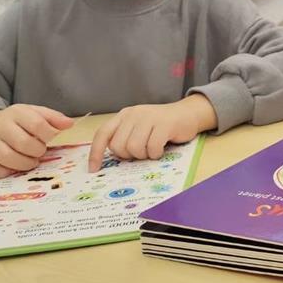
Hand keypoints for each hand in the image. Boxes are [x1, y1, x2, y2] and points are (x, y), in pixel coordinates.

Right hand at [0, 104, 74, 178]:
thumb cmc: (18, 122)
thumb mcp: (35, 113)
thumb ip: (53, 118)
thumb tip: (70, 124)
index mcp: (17, 112)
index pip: (37, 124)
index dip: (49, 135)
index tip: (51, 139)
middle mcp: (0, 126)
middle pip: (23, 143)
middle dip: (37, 151)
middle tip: (40, 152)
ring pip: (7, 158)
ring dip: (24, 164)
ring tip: (31, 161)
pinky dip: (4, 172)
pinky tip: (13, 168)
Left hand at [88, 95, 215, 171]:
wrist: (188, 113)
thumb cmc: (162, 125)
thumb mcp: (139, 127)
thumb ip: (125, 137)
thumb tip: (110, 159)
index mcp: (124, 115)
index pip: (103, 134)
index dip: (96, 153)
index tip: (94, 169)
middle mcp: (134, 114)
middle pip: (119, 145)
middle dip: (129, 155)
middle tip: (141, 152)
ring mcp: (149, 117)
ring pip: (134, 147)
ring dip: (144, 155)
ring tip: (152, 150)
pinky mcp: (164, 124)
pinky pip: (152, 147)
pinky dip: (156, 154)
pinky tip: (161, 149)